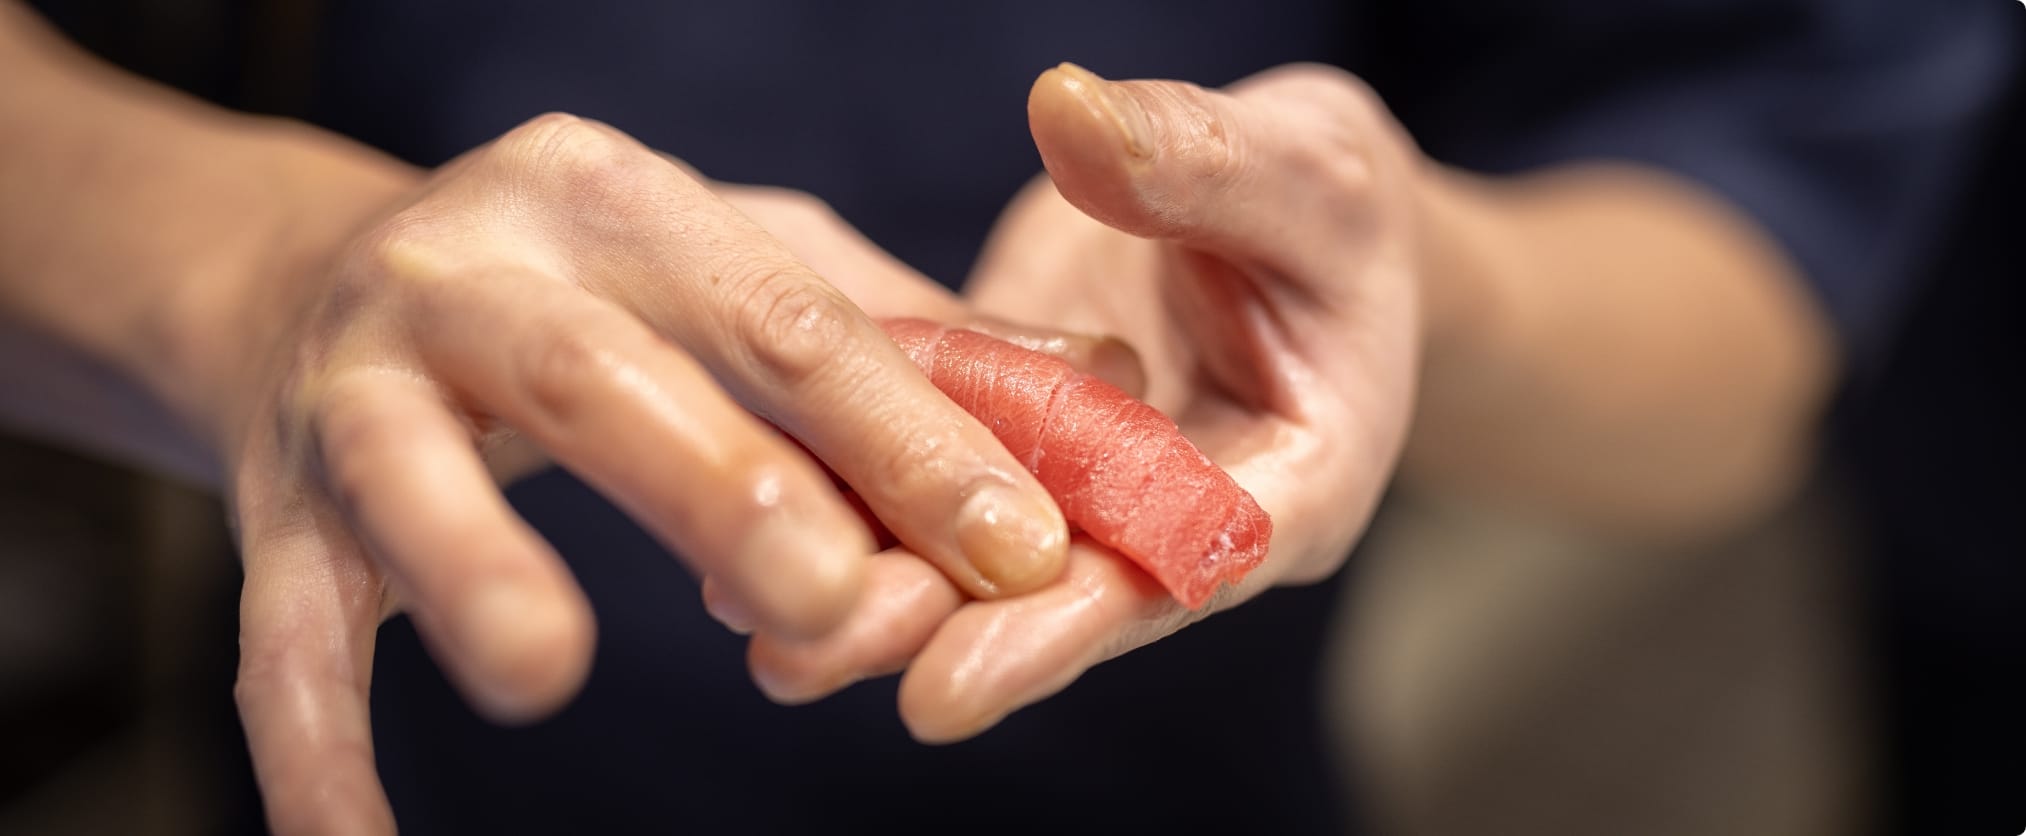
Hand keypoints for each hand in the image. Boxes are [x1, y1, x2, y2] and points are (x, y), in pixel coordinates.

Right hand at [217, 114, 1071, 833]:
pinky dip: (310, 746)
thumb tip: (1103, 397)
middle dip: (713, 481)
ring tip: (547, 674)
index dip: (905, 432)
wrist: (317, 278)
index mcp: (620, 206)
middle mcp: (475, 274)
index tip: (1018, 546)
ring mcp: (358, 384)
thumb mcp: (733, 271)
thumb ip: (899, 341)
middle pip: (598, 374)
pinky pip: (281, 631)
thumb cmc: (590, 293)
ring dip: (479, 567)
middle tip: (825, 593)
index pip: (783, 318)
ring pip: (410, 474)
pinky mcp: (273, 500)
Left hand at [743, 63, 1426, 739]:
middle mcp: (1179, 511)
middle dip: (935, 629)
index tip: (949, 681)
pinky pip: (937, 466)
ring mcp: (1090, 482)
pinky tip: (752, 512)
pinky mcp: (1019, 435)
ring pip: (984, 548)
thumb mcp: (1309, 167)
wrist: (1295, 214)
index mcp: (1295, 481)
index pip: (1179, 571)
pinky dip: (858, 488)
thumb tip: (1072, 118)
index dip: (1065, 630)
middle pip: (1060, 592)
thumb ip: (1205, 162)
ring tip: (755, 618)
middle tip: (806, 658)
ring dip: (875, 583)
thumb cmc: (1333, 201)